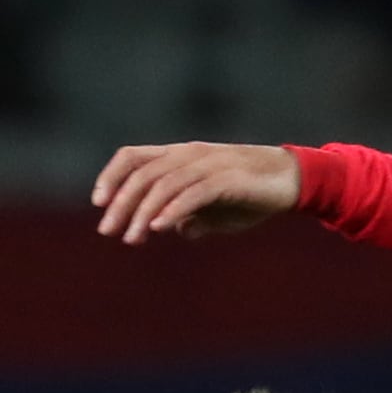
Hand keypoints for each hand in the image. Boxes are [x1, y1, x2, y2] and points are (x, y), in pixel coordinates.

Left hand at [91, 143, 301, 242]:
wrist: (291, 181)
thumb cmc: (252, 195)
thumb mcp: (218, 210)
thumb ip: (196, 216)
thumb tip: (178, 230)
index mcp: (180, 156)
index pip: (133, 157)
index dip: (112, 177)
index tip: (99, 204)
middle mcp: (189, 154)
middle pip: (143, 173)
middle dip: (121, 203)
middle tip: (108, 231)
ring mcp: (208, 164)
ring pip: (163, 184)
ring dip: (143, 212)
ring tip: (132, 238)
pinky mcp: (227, 179)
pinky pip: (192, 193)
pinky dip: (172, 210)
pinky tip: (159, 227)